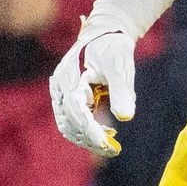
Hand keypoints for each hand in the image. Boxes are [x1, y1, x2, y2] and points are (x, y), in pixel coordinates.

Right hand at [49, 20, 136, 155]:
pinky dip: (85, 130)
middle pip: (69, 122)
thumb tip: (126, 117)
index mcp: (69, 78)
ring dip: (86, 138)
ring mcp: (61, 92)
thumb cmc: (113, 49)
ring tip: (109, 145)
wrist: (106, 35)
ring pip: (68, 124)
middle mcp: (60, 87)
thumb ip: (122, 91)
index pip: (77, 112)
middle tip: (112, 150)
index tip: (105, 144)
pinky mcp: (67, 97)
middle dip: (90, 139)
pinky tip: (105, 133)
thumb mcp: (121, 67)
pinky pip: (72, 120)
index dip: (90, 130)